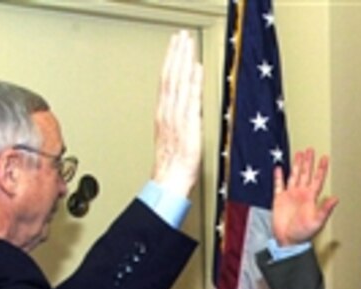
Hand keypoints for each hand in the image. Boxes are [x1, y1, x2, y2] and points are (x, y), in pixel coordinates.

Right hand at [151, 30, 202, 198]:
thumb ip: (179, 119)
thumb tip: (188, 106)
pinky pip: (190, 99)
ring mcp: (177, 118)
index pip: (166, 81)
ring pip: (178, 83)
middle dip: (176, 54)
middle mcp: (168, 113)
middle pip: (170, 77)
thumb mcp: (174, 137)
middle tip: (181, 36)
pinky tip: (196, 68)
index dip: (170, 61)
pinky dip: (192, 82)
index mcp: (164, 114)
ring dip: (183, 61)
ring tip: (187, 44)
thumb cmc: (173, 165)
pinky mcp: (188, 125)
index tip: (174, 45)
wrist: (170, 181)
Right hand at [272, 148, 338, 245]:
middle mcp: (301, 194)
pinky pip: (278, 185)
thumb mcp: (317, 221)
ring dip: (296, 165)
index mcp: (310, 198)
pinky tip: (278, 168)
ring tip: (298, 154)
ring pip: (293, 176)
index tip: (325, 157)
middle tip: (310, 150)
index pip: (317, 180)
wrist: (288, 241)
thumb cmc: (304, 234)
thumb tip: (336, 198)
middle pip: (305, 174)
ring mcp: (290, 196)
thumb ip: (325, 209)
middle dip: (308, 162)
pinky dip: (278, 177)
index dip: (321, 169)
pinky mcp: (279, 200)